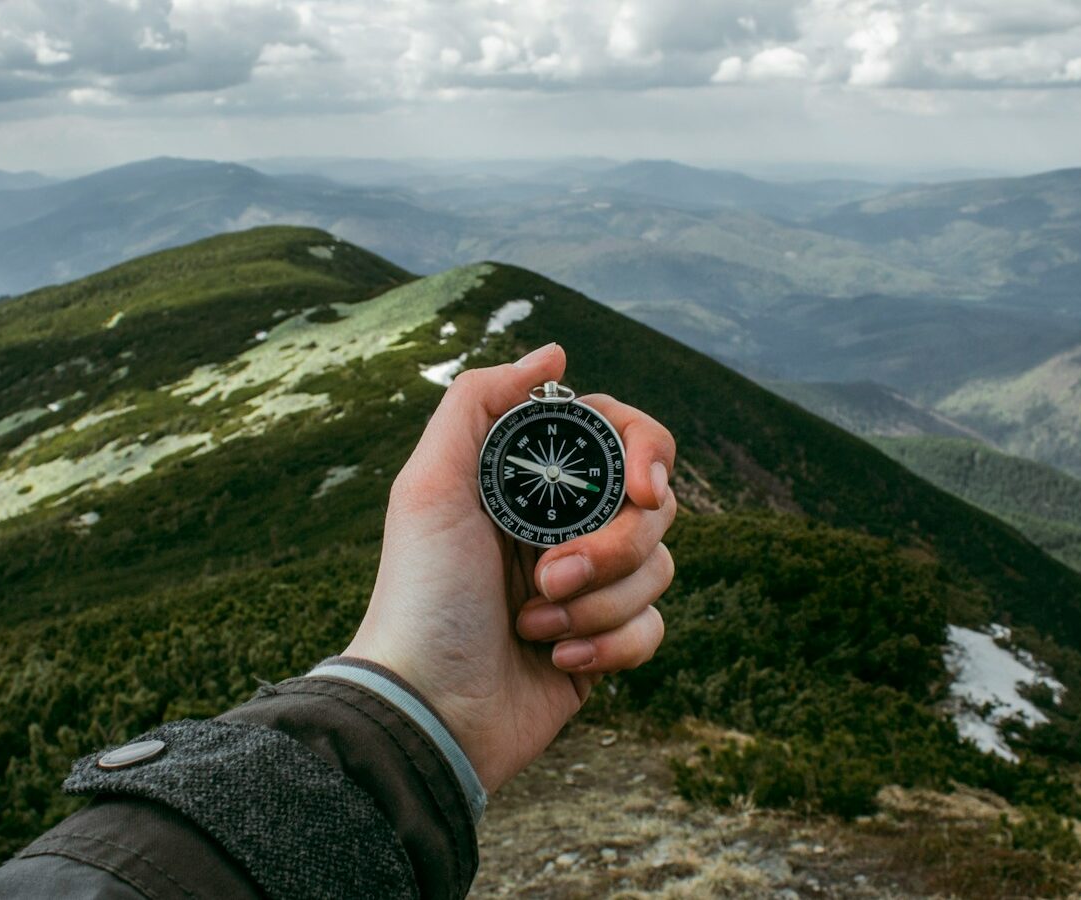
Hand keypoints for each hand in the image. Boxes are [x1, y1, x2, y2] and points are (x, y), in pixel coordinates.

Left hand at [343, 343, 677, 790]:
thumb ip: (481, 402)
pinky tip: (557, 661)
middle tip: (549, 576)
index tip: (642, 488)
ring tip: (534, 626)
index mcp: (530, 482)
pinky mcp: (603, 646)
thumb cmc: (421, 595)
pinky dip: (611, 646)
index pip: (622, 439)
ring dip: (598, 604)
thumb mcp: (430, 485)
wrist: (427, 708)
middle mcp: (564, 526)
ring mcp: (587, 587)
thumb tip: (555, 353)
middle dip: (610, 547)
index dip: (646, 454)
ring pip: (659, 568)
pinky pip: (653, 628)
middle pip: (654, 506)